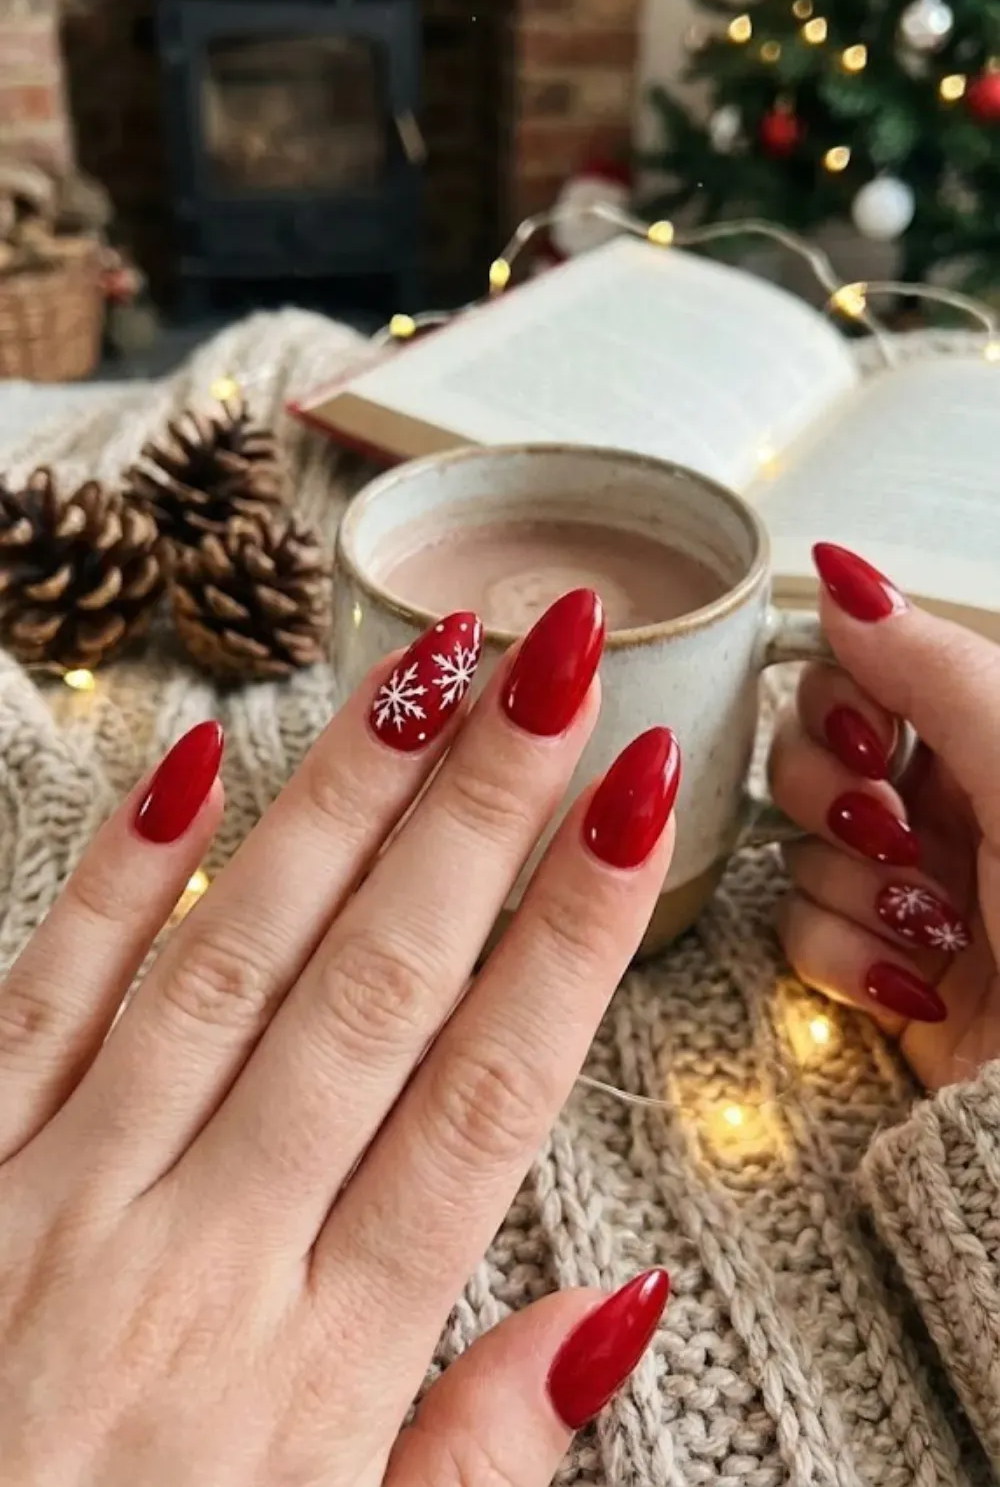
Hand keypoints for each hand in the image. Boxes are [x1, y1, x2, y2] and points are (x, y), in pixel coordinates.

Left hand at [0, 591, 677, 1486]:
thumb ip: (478, 1457)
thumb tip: (617, 1308)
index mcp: (318, 1368)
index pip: (485, 1095)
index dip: (575, 931)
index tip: (640, 799)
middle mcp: (202, 1253)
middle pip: (377, 988)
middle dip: (482, 809)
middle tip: (554, 662)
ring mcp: (64, 1198)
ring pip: (230, 959)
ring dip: (340, 804)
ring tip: (424, 671)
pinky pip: (41, 1001)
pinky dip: (117, 879)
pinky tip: (192, 765)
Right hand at [771, 544, 999, 1091]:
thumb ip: (933, 666)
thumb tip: (843, 577)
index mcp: (985, 743)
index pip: (857, 678)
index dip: (838, 705)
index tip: (870, 741)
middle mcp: (944, 808)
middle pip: (807, 759)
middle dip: (836, 801)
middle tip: (895, 836)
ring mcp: (905, 889)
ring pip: (799, 850)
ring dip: (858, 893)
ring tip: (934, 927)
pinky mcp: (875, 970)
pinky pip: (799, 933)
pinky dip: (847, 960)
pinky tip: (912, 981)